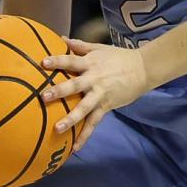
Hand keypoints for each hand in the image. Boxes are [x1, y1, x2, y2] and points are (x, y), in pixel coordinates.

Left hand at [36, 39, 152, 154]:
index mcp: (91, 63)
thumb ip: (80, 46)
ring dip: (70, 119)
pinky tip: (75, 148)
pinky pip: (94, 123)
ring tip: (57, 128)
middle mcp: (94, 79)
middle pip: (74, 86)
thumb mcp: (100, 48)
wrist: (143, 70)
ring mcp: (100, 94)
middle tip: (43, 97)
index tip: (43, 62)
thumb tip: (61, 38)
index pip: (71, 61)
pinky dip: (85, 135)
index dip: (57, 61)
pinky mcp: (106, 107)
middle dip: (59, 91)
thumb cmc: (119, 57)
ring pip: (84, 108)